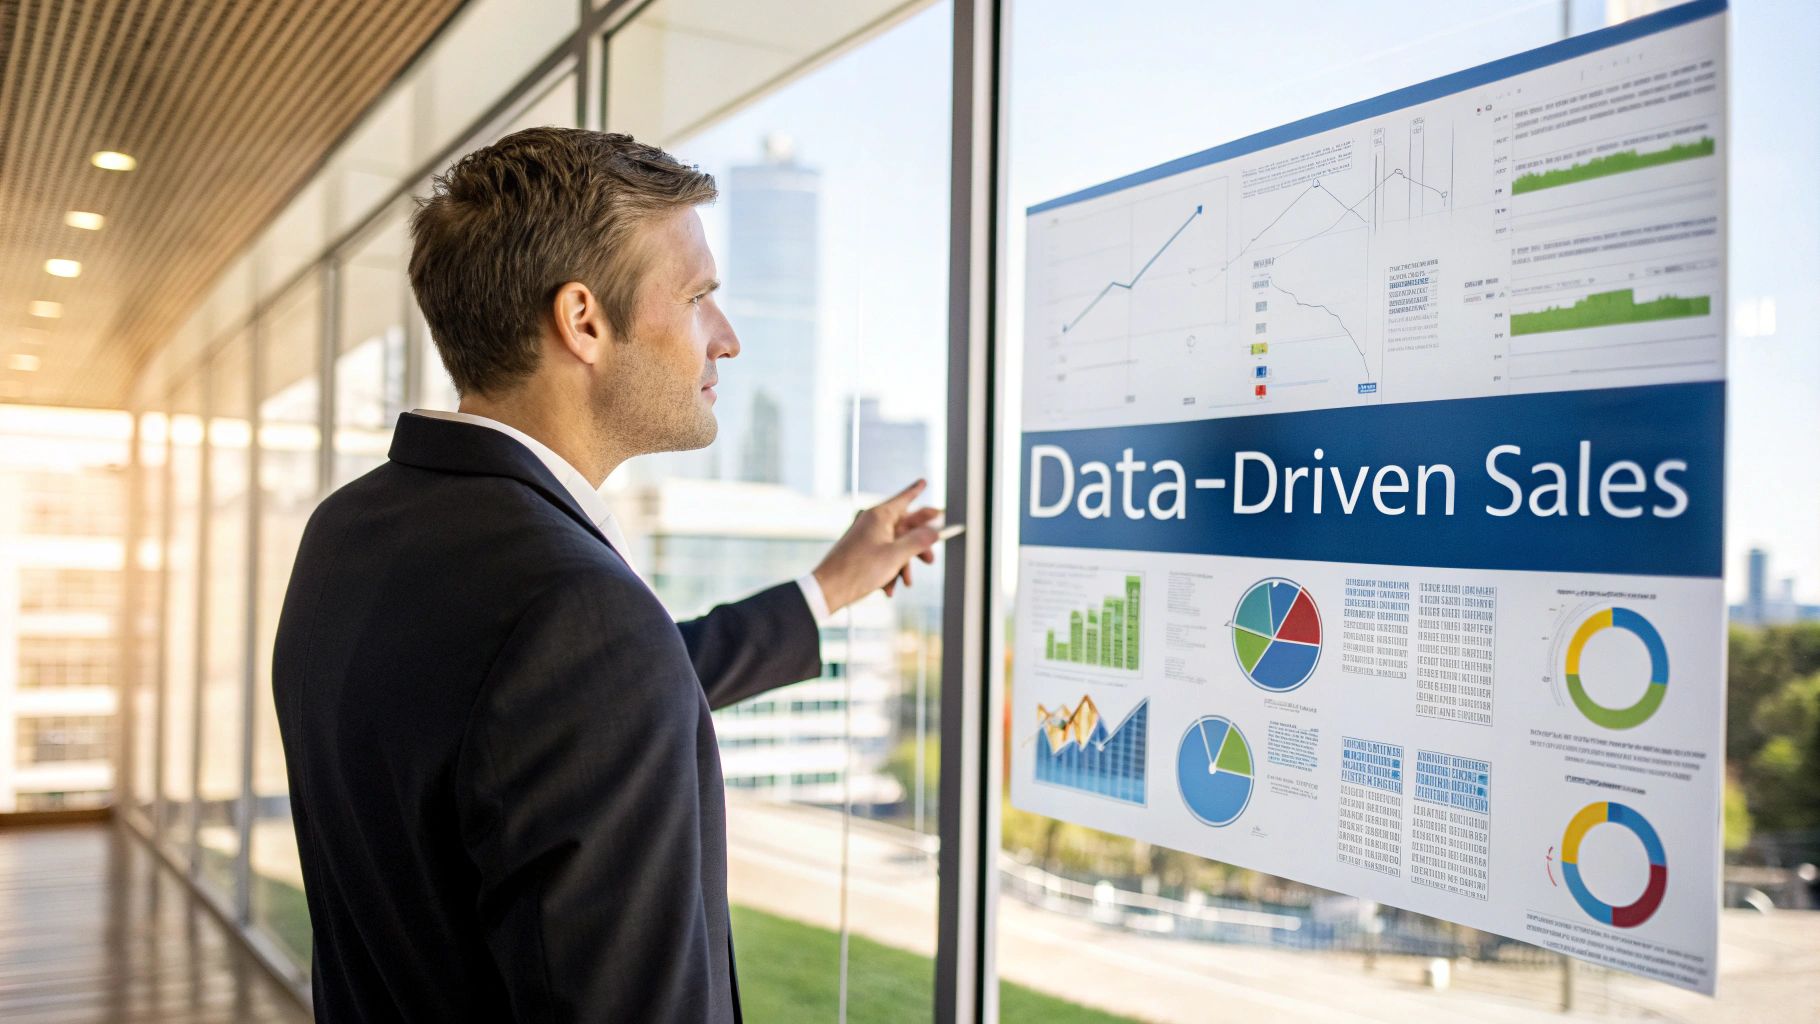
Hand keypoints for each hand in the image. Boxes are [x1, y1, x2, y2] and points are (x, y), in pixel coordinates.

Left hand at [811, 479, 942, 613]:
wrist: (829, 589)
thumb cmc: (859, 570)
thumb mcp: (896, 556)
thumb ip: (919, 541)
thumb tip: (935, 531)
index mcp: (879, 516)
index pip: (904, 498)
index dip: (916, 490)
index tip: (923, 481)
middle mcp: (872, 522)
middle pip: (905, 526)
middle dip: (919, 546)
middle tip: (931, 559)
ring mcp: (866, 537)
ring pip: (896, 545)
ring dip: (904, 565)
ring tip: (907, 582)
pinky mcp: (862, 551)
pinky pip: (884, 556)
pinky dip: (890, 571)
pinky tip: (889, 589)